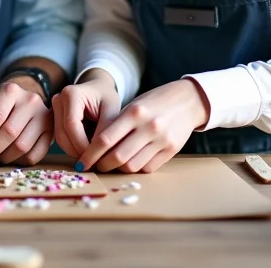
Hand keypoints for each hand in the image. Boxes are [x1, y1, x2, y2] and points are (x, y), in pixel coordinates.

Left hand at [0, 78, 52, 166]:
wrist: (25, 100)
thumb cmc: (1, 105)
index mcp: (10, 90)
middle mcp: (30, 100)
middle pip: (10, 132)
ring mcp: (44, 115)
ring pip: (22, 146)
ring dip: (6, 157)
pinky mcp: (52, 131)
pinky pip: (35, 155)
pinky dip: (20, 161)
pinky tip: (13, 156)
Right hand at [51, 70, 120, 161]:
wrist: (99, 88)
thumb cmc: (107, 98)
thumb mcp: (112, 111)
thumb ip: (104, 131)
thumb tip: (97, 154)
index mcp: (71, 94)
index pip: (71, 124)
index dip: (81, 144)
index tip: (95, 156)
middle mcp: (58, 100)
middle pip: (62, 133)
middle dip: (77, 150)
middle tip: (93, 162)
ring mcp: (53, 109)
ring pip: (60, 138)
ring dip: (74, 151)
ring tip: (91, 158)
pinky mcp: (54, 119)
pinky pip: (61, 137)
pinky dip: (72, 147)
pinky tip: (85, 152)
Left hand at [77, 78, 209, 173]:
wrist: (188, 100)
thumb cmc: (155, 102)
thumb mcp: (134, 105)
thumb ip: (118, 124)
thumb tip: (95, 148)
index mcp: (134, 112)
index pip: (105, 139)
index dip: (90, 154)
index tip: (82, 162)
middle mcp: (148, 126)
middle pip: (117, 156)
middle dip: (102, 165)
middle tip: (96, 166)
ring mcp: (161, 140)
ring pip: (132, 166)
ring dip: (118, 169)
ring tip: (113, 165)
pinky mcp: (171, 150)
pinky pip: (147, 167)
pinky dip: (136, 168)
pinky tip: (131, 162)